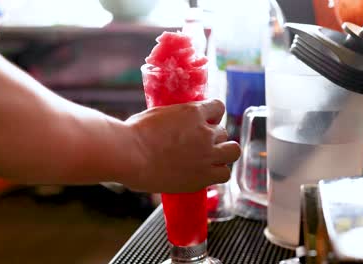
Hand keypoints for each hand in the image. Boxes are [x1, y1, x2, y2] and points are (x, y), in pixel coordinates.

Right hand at [124, 99, 240, 192]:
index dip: (212, 116)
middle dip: (213, 137)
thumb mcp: (156, 115)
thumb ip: (173, 118)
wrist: (130, 155)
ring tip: (210, 159)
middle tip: (200, 145)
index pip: (218, 107)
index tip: (206, 122)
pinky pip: (225, 174)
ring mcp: (206, 154)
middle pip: (224, 132)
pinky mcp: (203, 176)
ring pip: (232, 151)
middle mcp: (205, 132)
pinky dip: (218, 172)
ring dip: (223, 153)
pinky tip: (206, 173)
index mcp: (193, 112)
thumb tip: (172, 122)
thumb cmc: (134, 134)